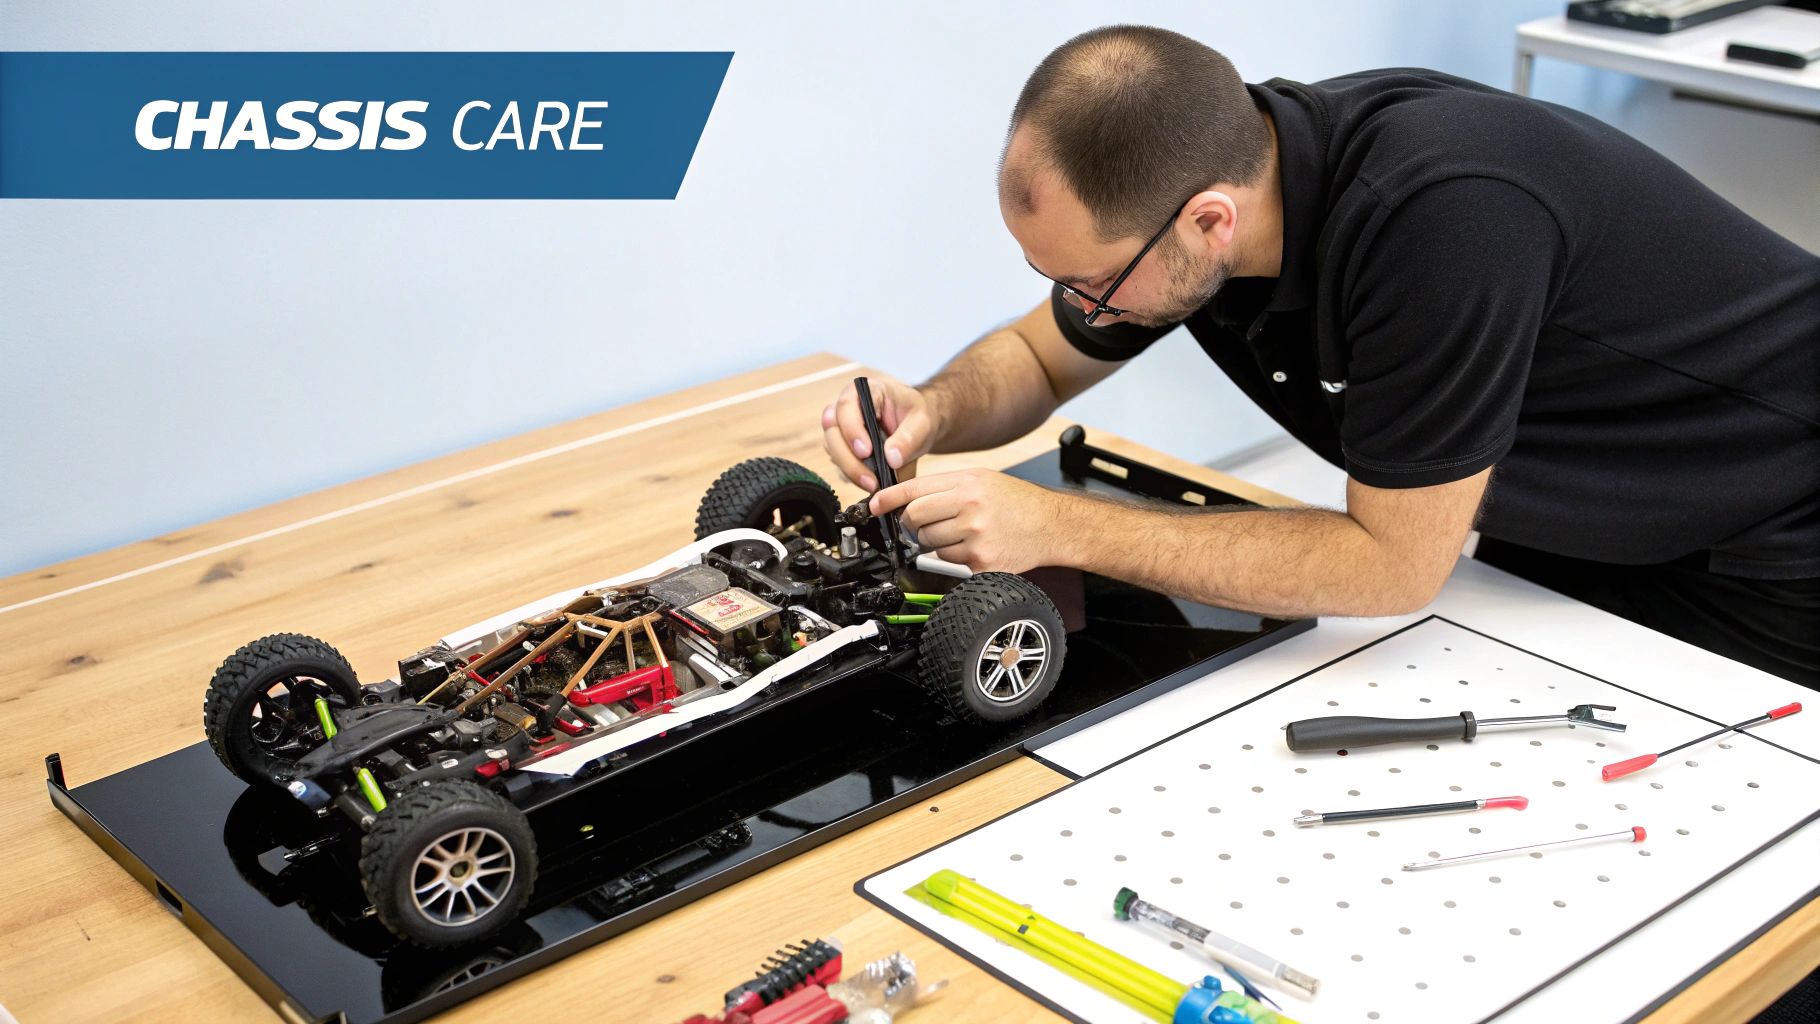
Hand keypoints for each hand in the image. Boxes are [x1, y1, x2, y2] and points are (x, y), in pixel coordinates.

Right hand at [820, 374, 939, 491]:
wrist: (917, 429)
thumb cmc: (918, 417)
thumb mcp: (922, 423)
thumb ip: (909, 437)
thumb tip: (891, 458)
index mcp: (865, 391)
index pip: (847, 405)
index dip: (852, 429)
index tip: (866, 452)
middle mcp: (847, 408)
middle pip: (833, 431)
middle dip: (848, 458)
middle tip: (870, 480)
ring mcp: (842, 428)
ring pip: (832, 449)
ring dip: (850, 470)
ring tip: (874, 484)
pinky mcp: (843, 447)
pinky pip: (838, 462)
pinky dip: (852, 475)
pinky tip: (870, 483)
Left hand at [868, 468, 1066, 572]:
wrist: (1050, 524)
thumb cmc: (1016, 501)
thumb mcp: (981, 479)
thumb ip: (944, 486)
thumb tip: (906, 500)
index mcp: (967, 484)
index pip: (914, 490)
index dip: (888, 499)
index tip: (874, 506)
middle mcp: (970, 509)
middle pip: (914, 520)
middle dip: (914, 524)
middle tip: (928, 523)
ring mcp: (975, 538)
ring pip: (929, 545)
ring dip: (936, 542)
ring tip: (962, 533)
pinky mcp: (981, 563)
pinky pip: (949, 563)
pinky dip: (956, 557)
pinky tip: (976, 546)